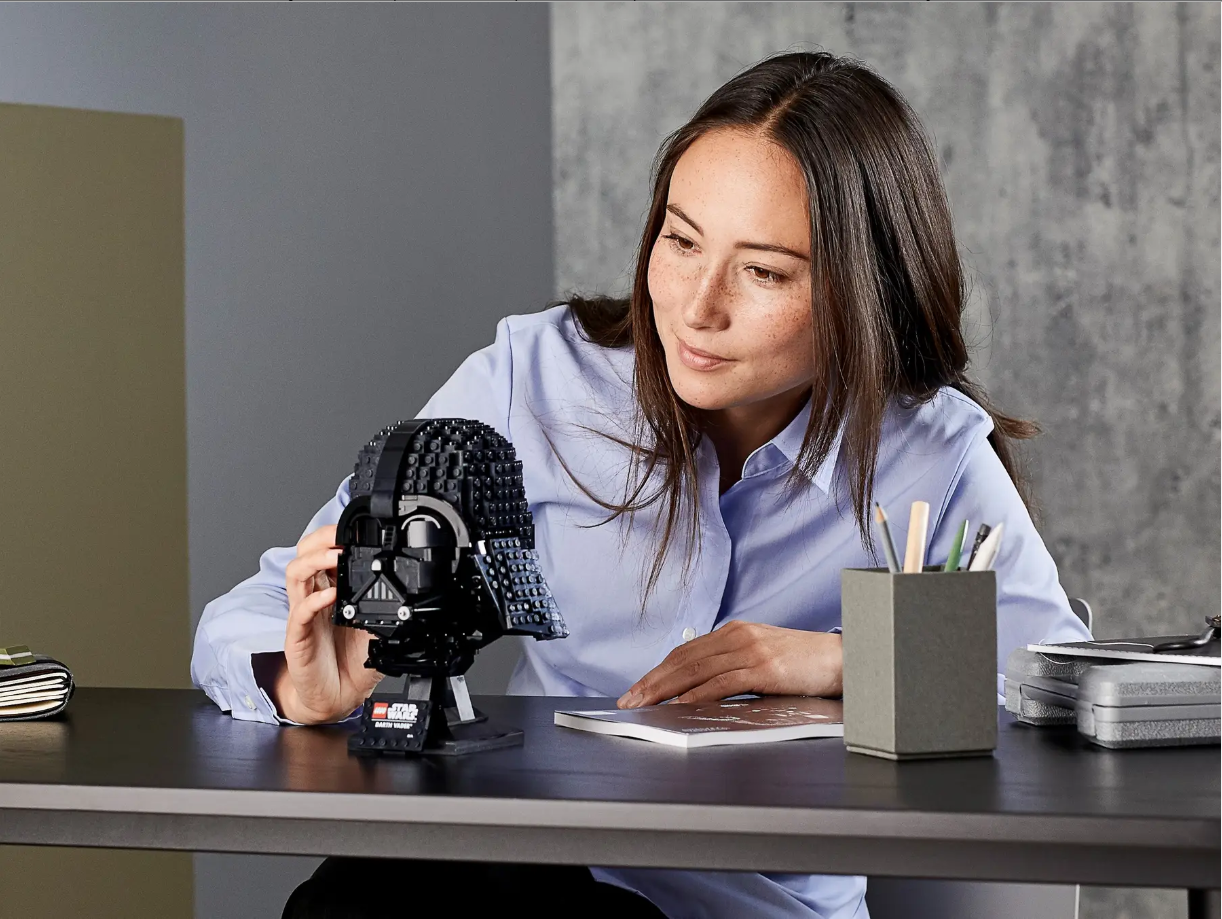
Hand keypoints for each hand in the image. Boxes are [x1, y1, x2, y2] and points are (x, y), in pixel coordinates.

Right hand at [274, 525, 382, 723]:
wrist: (338, 697)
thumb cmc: (351, 661)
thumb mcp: (376, 627)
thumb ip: (385, 607)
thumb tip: (411, 591)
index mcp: (330, 591)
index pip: (324, 553)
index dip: (334, 537)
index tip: (353, 528)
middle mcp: (313, 599)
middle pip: (303, 555)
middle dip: (320, 539)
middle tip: (340, 535)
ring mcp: (303, 617)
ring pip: (295, 576)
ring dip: (315, 561)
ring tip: (335, 556)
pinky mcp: (297, 639)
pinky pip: (299, 614)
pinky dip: (313, 601)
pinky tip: (330, 596)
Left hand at [617, 621, 841, 708]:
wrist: (844, 659)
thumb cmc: (805, 664)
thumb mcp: (763, 658)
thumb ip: (734, 666)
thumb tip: (700, 689)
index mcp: (735, 632)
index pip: (685, 651)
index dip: (657, 671)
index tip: (638, 688)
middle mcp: (738, 636)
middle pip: (683, 659)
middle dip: (652, 681)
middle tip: (629, 699)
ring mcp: (751, 650)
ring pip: (696, 670)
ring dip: (665, 690)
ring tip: (645, 705)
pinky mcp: (764, 668)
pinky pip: (722, 683)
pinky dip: (697, 695)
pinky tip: (680, 706)